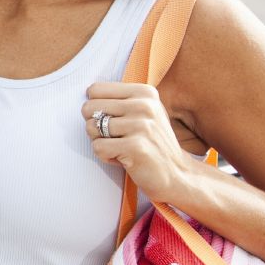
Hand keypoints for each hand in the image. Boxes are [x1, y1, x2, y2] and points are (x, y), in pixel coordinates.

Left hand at [83, 81, 195, 202]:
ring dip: (101, 143)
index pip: (94, 90)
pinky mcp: (136, 146)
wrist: (177, 174)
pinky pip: (98, 147)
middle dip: (95, 126)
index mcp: (144, 92)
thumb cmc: (151, 143)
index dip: (97, 109)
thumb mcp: (142, 113)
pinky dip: (105, 156)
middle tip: (115, 138)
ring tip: (121, 148)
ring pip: (91, 128)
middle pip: (89, 107)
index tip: (116, 121)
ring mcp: (141, 125)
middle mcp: (144, 105)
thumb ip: (118, 100)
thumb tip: (87, 93)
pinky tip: (123, 159)